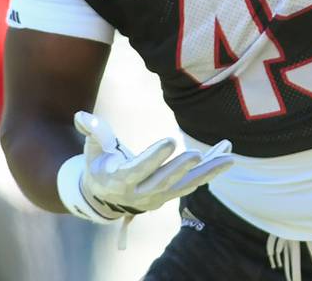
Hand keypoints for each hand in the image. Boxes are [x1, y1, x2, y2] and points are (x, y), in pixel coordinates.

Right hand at [69, 111, 232, 232]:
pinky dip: (211, 171)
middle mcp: (140, 193)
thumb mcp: (92, 150)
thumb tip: (82, 115)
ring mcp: (158, 196)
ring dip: (208, 172)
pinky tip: (227, 156)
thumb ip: (93, 132)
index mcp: (119, 180)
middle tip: (196, 154)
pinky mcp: (170, 194)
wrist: (103, 196)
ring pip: (186, 185)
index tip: (169, 142)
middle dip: (181, 169)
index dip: (153, 158)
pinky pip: (194, 182)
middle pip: (163, 181)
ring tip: (230, 158)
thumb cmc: (98, 164)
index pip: (138, 169)